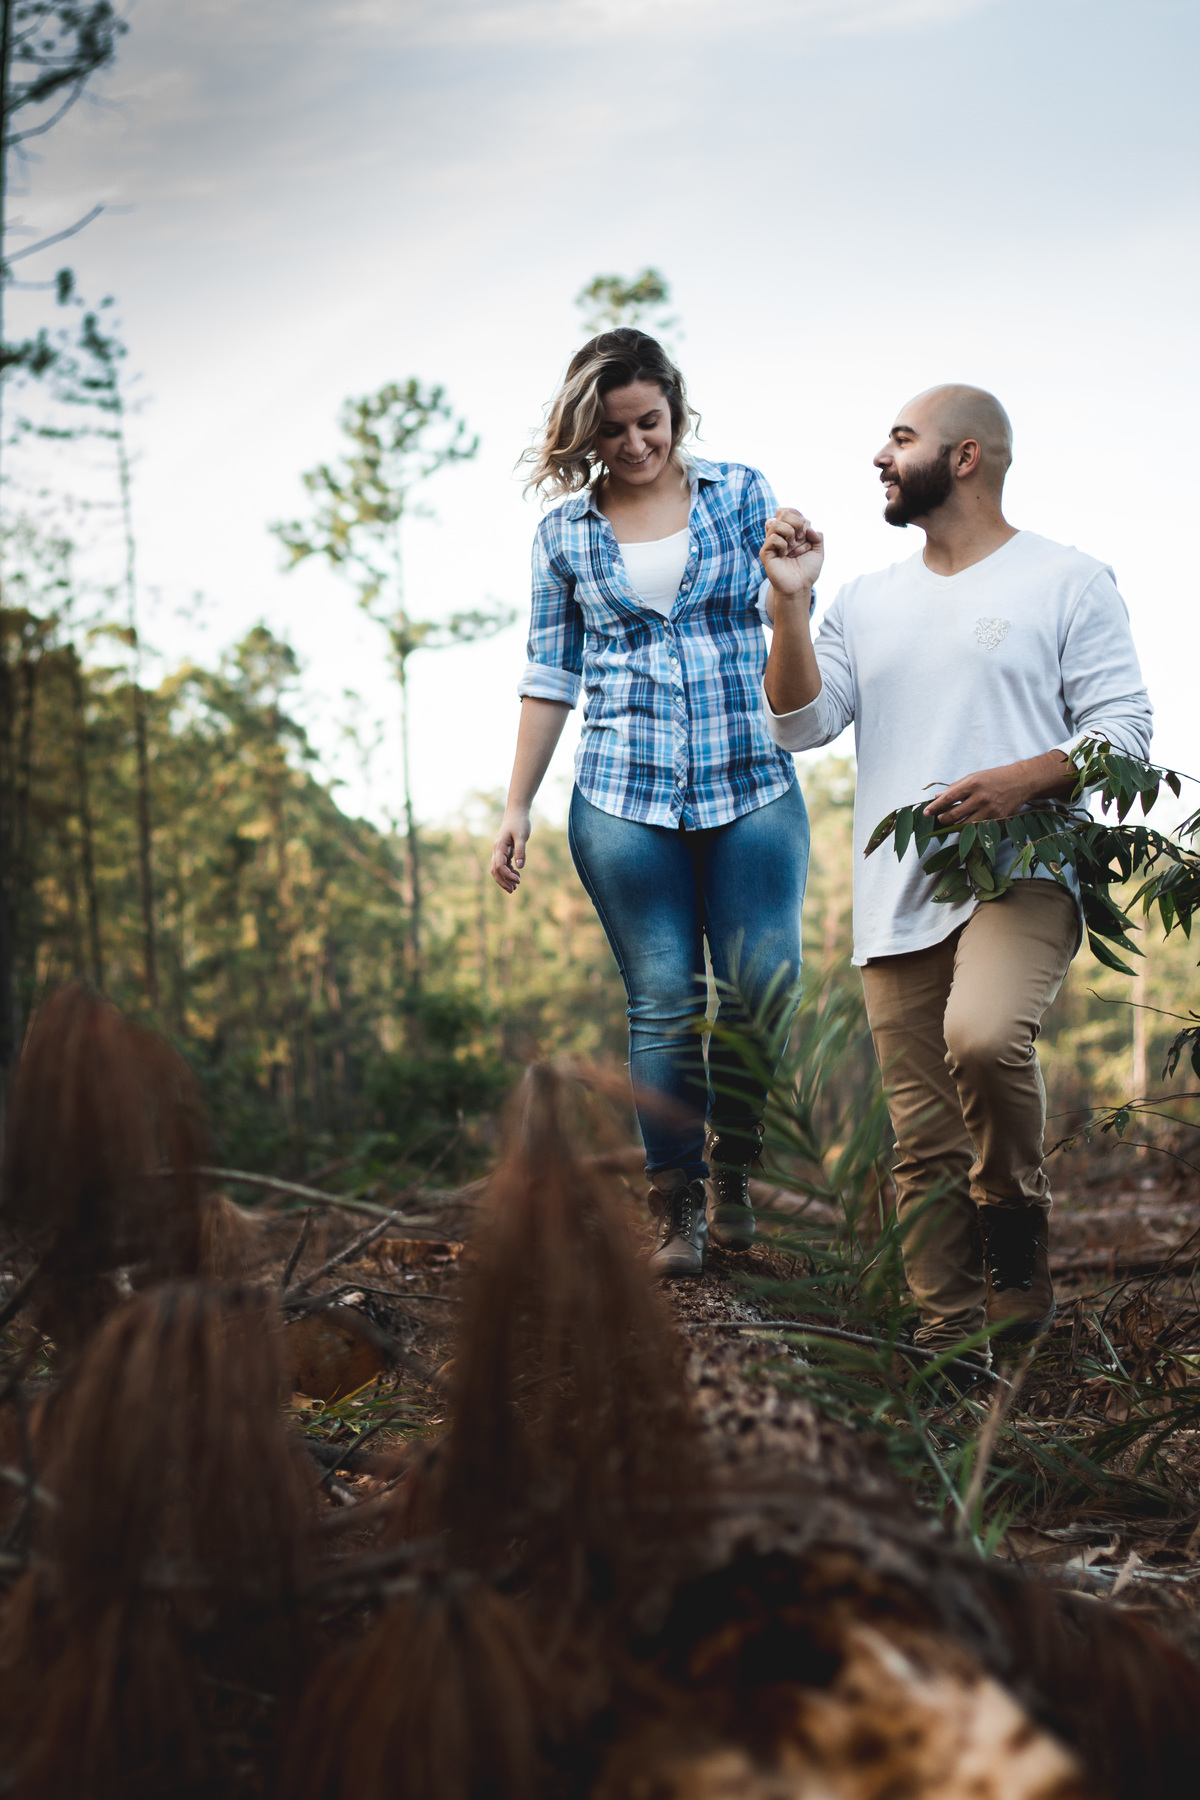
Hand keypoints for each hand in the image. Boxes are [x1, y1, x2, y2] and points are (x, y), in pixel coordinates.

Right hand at [490, 807, 531, 892]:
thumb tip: (520, 867)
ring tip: (516, 886)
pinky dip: (509, 872)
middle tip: (513, 890)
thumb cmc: (519, 822)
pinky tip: (517, 875)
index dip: (507, 875)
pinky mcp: (505, 850)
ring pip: (498, 869)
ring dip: (505, 878)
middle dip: (502, 881)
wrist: (517, 812)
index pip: (499, 865)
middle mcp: (497, 850)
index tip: (518, 880)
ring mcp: (500, 851)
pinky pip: (504, 864)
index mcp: (499, 846)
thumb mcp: (521, 836)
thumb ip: (520, 851)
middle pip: (495, 870)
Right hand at [761, 507, 823, 595]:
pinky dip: (782, 544)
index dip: (797, 515)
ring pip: (775, 523)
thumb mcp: (818, 552)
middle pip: (782, 512)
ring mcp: (771, 543)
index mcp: (790, 532)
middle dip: (796, 522)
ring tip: (793, 546)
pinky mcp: (765, 552)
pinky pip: (772, 538)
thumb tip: (809, 527)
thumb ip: (818, 537)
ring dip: (789, 533)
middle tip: (801, 537)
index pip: (788, 511)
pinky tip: (784, 554)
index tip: (806, 529)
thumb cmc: (807, 571)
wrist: (800, 587)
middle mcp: (779, 535)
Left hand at [925, 752, 1072, 825]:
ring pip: (965, 826)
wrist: (1021, 781)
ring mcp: (990, 810)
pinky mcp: (999, 819)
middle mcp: (981, 798)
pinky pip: (979, 830)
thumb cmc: (994, 778)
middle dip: (943, 819)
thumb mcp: (974, 777)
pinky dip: (970, 830)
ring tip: (951, 823)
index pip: (948, 798)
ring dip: (954, 827)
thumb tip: (937, 797)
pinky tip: (966, 827)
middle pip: (954, 815)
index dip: (935, 808)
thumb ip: (955, 787)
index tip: (926, 813)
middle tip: (940, 819)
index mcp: (972, 784)